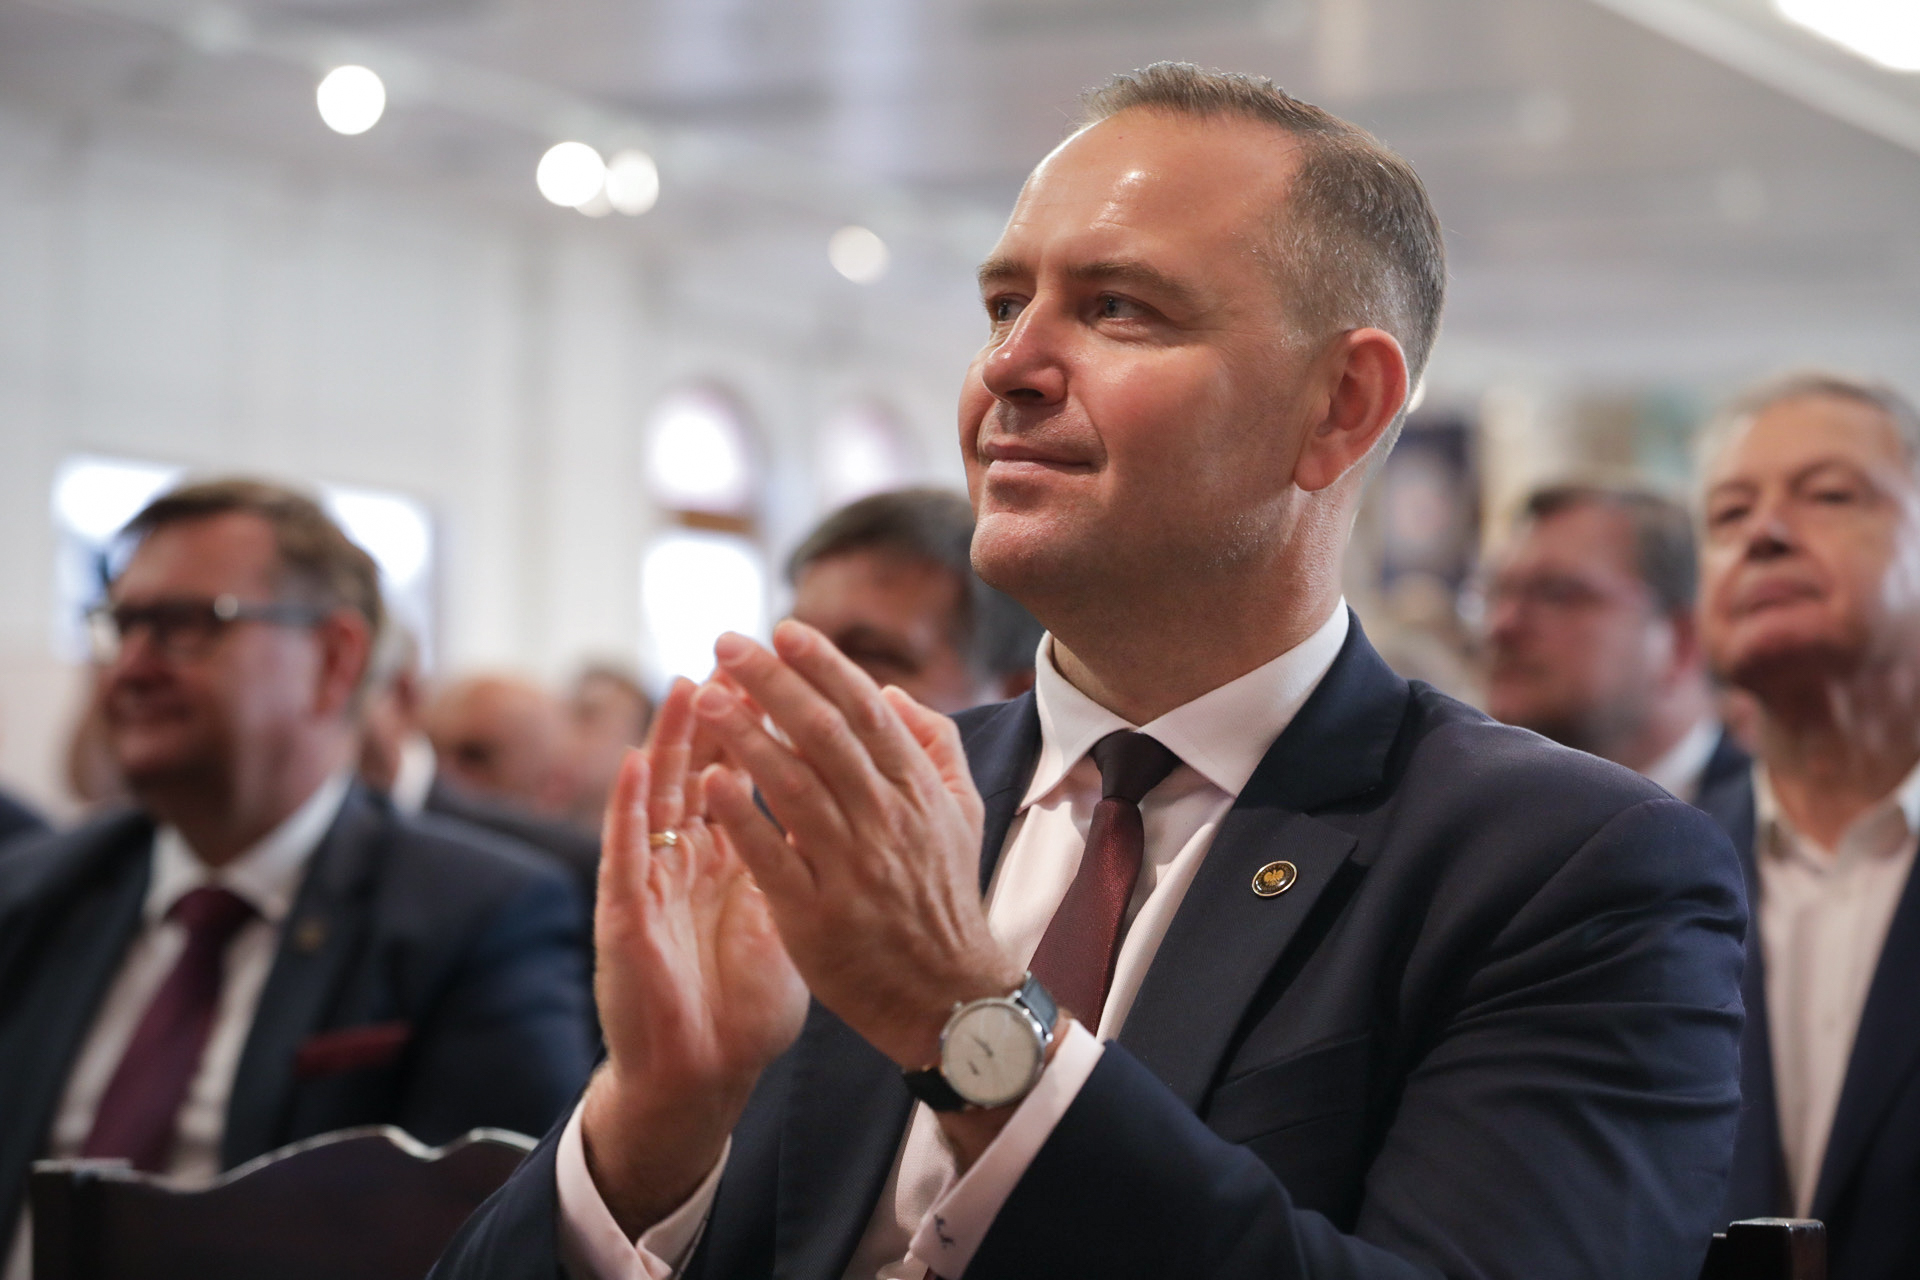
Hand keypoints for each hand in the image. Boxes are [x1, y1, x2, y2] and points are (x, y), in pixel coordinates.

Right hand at [581, 679, 807, 1236]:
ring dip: (670, 740)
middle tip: (735, 657)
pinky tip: (635, 765)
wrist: (699, 1074)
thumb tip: (843, 810)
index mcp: (726, 858)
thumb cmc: (740, 1002)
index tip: (790, 678)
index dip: (765, 728)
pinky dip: (627, 806)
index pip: (744, 775)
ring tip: (687, 685)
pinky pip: (624, 854)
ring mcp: (651, 883)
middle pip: (700, 769)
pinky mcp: (624, 917)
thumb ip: (802, 862)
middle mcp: (685, 860)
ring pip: (657, 797)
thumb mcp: (787, 919)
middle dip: (720, 713)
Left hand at [696, 621, 1023, 1071]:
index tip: (784, 629)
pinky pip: (773, 858)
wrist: (950, 997)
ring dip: (746, 735)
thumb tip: (890, 692)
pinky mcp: (816, 916)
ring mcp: (851, 868)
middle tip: (726, 643)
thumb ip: (933, 745)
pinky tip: (710, 782)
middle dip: (771, 681)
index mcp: (916, 791)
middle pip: (822, 733)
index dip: (824, 664)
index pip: (866, 710)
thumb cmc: (946, 898)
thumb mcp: (962, 813)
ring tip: (705, 696)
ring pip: (793, 785)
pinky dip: (742, 817)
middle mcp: (885, 820)